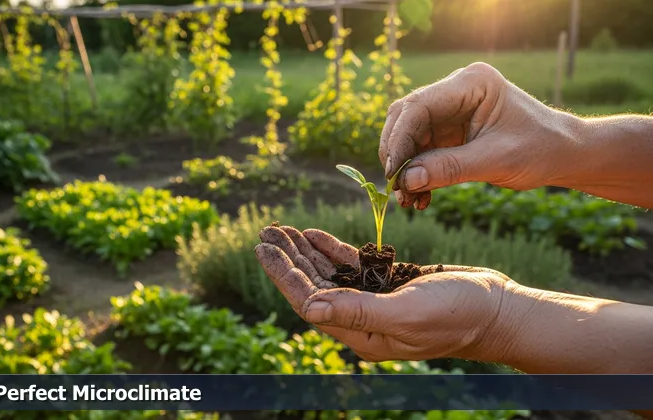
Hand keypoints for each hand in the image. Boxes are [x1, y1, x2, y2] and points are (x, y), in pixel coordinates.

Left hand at [254, 225, 516, 362]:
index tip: (263, 249)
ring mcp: (374, 300)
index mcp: (361, 333)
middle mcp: (362, 319)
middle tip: (265, 231)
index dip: (284, 276)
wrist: (496, 308)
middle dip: (288, 259)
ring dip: (304, 251)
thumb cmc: (457, 315)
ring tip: (280, 229)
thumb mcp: (407, 312)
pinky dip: (330, 248)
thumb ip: (358, 310)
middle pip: (313, 286)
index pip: (310, 302)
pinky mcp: (388, 283)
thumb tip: (311, 308)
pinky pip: (350, 265)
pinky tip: (312, 234)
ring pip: (328, 274)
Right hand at [379, 62, 581, 209]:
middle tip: (397, 188)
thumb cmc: (539, 148)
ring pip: (409, 137)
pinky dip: (417, 174)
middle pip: (406, 118)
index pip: (418, 106)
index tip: (393, 172)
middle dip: (398, 154)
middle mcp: (454, 92)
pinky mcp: (448, 132)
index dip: (400, 139)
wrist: (563, 154)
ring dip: (405, 169)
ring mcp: (449, 111)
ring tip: (408, 199)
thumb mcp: (495, 160)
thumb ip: (449, 168)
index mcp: (471, 83)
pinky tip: (420, 196)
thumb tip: (406, 180)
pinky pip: (420, 151)